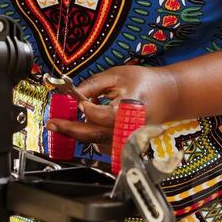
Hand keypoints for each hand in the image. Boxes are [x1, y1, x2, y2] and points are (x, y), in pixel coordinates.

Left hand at [44, 65, 179, 154]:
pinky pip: (105, 145)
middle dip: (70, 129)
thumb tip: (72, 95)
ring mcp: (130, 139)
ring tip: (66, 122)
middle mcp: (130, 128)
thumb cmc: (145, 83)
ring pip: (98, 142)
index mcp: (130, 108)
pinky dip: (93, 136)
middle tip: (52, 123)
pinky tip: (87, 125)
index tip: (77, 101)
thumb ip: (93, 85)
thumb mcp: (117, 75)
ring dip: (80, 133)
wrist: (169, 96)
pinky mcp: (129, 145)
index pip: (101, 115)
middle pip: (95, 135)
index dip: (85, 108)